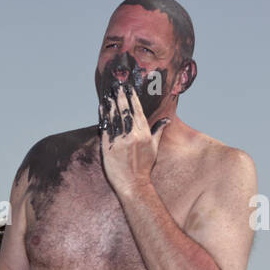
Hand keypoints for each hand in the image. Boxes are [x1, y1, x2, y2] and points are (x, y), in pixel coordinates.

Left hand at [99, 81, 169, 195]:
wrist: (132, 184)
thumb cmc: (144, 167)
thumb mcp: (154, 148)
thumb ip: (158, 131)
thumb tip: (167, 119)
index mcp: (144, 134)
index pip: (137, 111)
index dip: (132, 98)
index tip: (128, 88)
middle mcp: (132, 136)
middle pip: (125, 111)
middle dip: (120, 97)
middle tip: (117, 85)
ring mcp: (119, 141)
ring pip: (114, 118)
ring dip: (111, 104)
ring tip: (108, 93)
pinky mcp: (108, 148)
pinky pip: (105, 129)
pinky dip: (103, 117)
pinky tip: (102, 108)